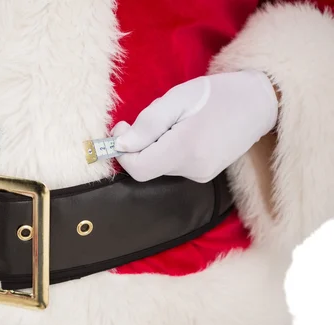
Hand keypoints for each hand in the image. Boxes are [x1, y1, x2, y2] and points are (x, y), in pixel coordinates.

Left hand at [112, 70, 278, 182]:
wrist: (260, 102)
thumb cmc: (218, 94)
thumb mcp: (178, 99)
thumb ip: (148, 123)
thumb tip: (121, 145)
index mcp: (185, 151)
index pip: (137, 169)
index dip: (122, 151)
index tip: (124, 127)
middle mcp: (193, 170)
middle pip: (147, 166)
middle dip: (142, 142)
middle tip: (159, 115)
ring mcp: (201, 175)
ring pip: (159, 164)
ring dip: (157, 143)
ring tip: (179, 119)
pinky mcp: (205, 174)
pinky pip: (173, 164)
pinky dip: (170, 148)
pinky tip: (187, 129)